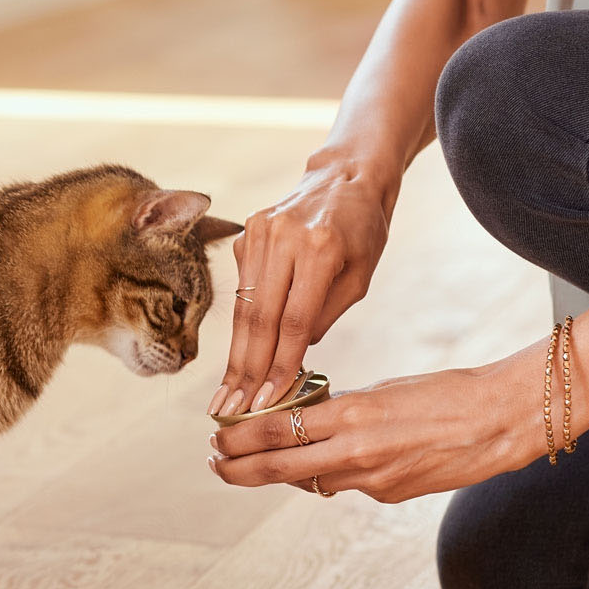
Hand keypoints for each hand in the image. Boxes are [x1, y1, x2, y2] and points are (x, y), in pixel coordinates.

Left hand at [205, 350, 546, 502]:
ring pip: (308, 480)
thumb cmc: (447, 393)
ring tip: (254, 464)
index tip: (217, 438)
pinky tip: (321, 463)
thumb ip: (342, 408)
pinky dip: (325, 474)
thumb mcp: (384, 390)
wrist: (502, 421)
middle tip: (215, 464)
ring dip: (280, 472)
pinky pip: (342, 486)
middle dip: (239, 469)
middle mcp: (356, 454)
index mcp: (352, 416)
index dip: (238, 439)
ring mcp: (372, 480)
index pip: (274, 430)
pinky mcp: (389, 495)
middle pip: (276, 468)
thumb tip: (305, 419)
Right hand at [210, 152, 397, 415]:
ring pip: (244, 308)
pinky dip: (242, 328)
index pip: (294, 322)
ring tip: (226, 395)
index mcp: (320, 249)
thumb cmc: (362, 233)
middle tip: (232, 411)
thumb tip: (288, 360)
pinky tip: (237, 360)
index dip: (279, 366)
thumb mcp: (358, 278)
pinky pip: (243, 290)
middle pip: (259, 318)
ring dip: (235, 356)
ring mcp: (259, 233)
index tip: (266, 403)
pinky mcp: (246, 234)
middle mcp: (283, 238)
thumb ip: (323, 316)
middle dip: (246, 371)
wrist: (345, 177)